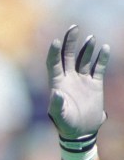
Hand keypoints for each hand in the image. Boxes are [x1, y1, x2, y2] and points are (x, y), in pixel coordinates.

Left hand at [46, 24, 108, 139]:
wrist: (81, 132)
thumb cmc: (66, 125)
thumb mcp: (60, 116)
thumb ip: (57, 106)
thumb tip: (56, 95)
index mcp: (57, 83)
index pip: (54, 63)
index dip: (54, 52)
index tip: (55, 41)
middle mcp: (69, 78)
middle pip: (69, 55)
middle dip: (70, 42)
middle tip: (74, 27)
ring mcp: (82, 79)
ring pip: (84, 59)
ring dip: (87, 48)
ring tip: (91, 38)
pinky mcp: (95, 83)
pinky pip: (99, 67)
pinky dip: (102, 58)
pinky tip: (105, 48)